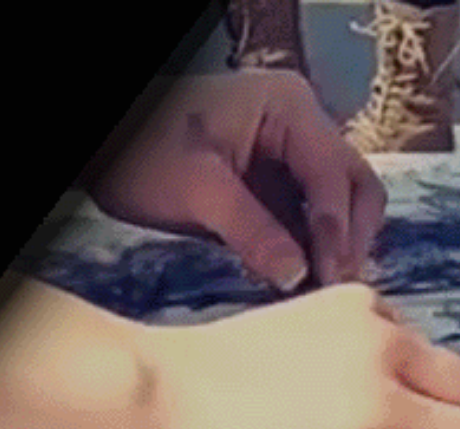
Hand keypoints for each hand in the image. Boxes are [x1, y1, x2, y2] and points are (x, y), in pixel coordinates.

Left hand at [89, 71, 385, 289]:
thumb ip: (250, 229)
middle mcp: (301, 125)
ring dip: (334, 247)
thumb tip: (298, 275)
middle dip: (349, 236)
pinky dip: (309, 249)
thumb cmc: (141, 150)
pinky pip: (308, 219)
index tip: (331, 276)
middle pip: (354, 186)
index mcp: (288, 107)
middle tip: (334, 286)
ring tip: (319, 291)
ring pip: (339, 205)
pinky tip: (298, 282)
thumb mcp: (194, 188)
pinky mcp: (276, 184)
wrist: (104, 147)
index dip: (337, 228)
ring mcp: (292, 154)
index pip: (334, 173)